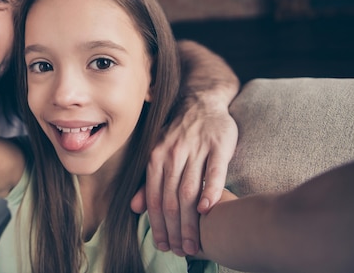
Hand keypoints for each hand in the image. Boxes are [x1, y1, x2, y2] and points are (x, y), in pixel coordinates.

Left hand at [131, 96, 237, 256]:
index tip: (164, 245)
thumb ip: (149, 180)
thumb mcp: (157, 152)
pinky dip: (210, 192)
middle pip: (171, 199)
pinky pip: (213, 172)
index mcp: (156, 158)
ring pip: (190, 190)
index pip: (155, 198)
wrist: (200, 102)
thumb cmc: (178, 133)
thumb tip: (135, 208)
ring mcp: (196, 150)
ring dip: (190, 221)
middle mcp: (173, 155)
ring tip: (194, 243)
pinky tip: (207, 210)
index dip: (158, 225)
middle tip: (181, 251)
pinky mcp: (218, 146)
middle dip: (174, 229)